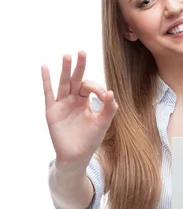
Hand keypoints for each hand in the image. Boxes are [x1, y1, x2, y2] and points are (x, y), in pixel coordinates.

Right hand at [41, 51, 117, 170]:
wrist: (76, 156)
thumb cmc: (90, 140)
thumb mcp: (103, 123)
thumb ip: (109, 109)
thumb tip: (111, 93)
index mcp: (85, 101)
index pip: (89, 86)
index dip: (96, 87)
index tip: (103, 94)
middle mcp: (73, 99)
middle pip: (76, 79)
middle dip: (79, 66)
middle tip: (82, 52)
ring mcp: (62, 104)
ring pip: (63, 83)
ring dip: (65, 70)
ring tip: (67, 55)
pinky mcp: (52, 111)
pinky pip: (48, 93)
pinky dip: (47, 81)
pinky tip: (45, 67)